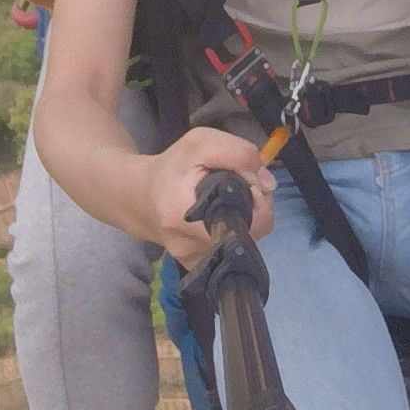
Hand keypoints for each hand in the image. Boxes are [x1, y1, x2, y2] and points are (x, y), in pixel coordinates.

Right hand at [141, 129, 272, 264]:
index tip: (249, 183)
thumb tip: (268, 183)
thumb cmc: (171, 168)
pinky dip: (234, 231)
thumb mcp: (200, 143)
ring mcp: (195, 262)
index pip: (250, 224)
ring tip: (229, 200)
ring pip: (244, 242)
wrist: (141, 197)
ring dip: (246, 218)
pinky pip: (231, 250)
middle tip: (240, 187)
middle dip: (254, 208)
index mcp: (186, 218)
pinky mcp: (198, 267)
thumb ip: (238, 154)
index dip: (259, 202)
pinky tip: (221, 216)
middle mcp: (190, 248)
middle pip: (251, 234)